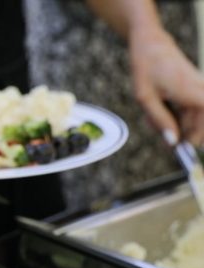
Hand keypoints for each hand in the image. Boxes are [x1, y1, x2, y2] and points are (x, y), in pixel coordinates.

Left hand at [129, 27, 203, 144]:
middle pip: (200, 121)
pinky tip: (155, 112)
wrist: (150, 44)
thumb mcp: (146, 98)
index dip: (198, 135)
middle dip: (184, 133)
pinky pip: (188, 108)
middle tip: (166, 142)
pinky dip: (173, 114)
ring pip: (193, 116)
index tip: (185, 146)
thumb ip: (160, 120)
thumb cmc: (147, 68)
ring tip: (152, 120)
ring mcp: (197, 88)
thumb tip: (172, 142)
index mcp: (191, 91)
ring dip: (175, 124)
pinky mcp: (192, 88)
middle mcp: (199, 89)